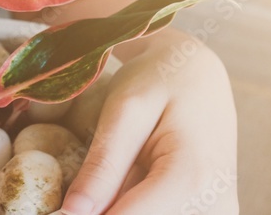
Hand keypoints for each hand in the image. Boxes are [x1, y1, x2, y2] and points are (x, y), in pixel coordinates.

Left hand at [60, 32, 237, 213]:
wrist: (198, 71)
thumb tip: (72, 214)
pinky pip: (160, 214)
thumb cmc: (160, 79)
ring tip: (111, 172)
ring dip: (116, 207)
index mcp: (191, 178)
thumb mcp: (125, 110)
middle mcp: (213, 205)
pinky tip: (123, 183)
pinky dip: (133, 205)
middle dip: (100, 210)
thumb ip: (103, 165)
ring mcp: (215, 212)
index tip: (55, 210)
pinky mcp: (210, 213)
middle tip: (81, 184)